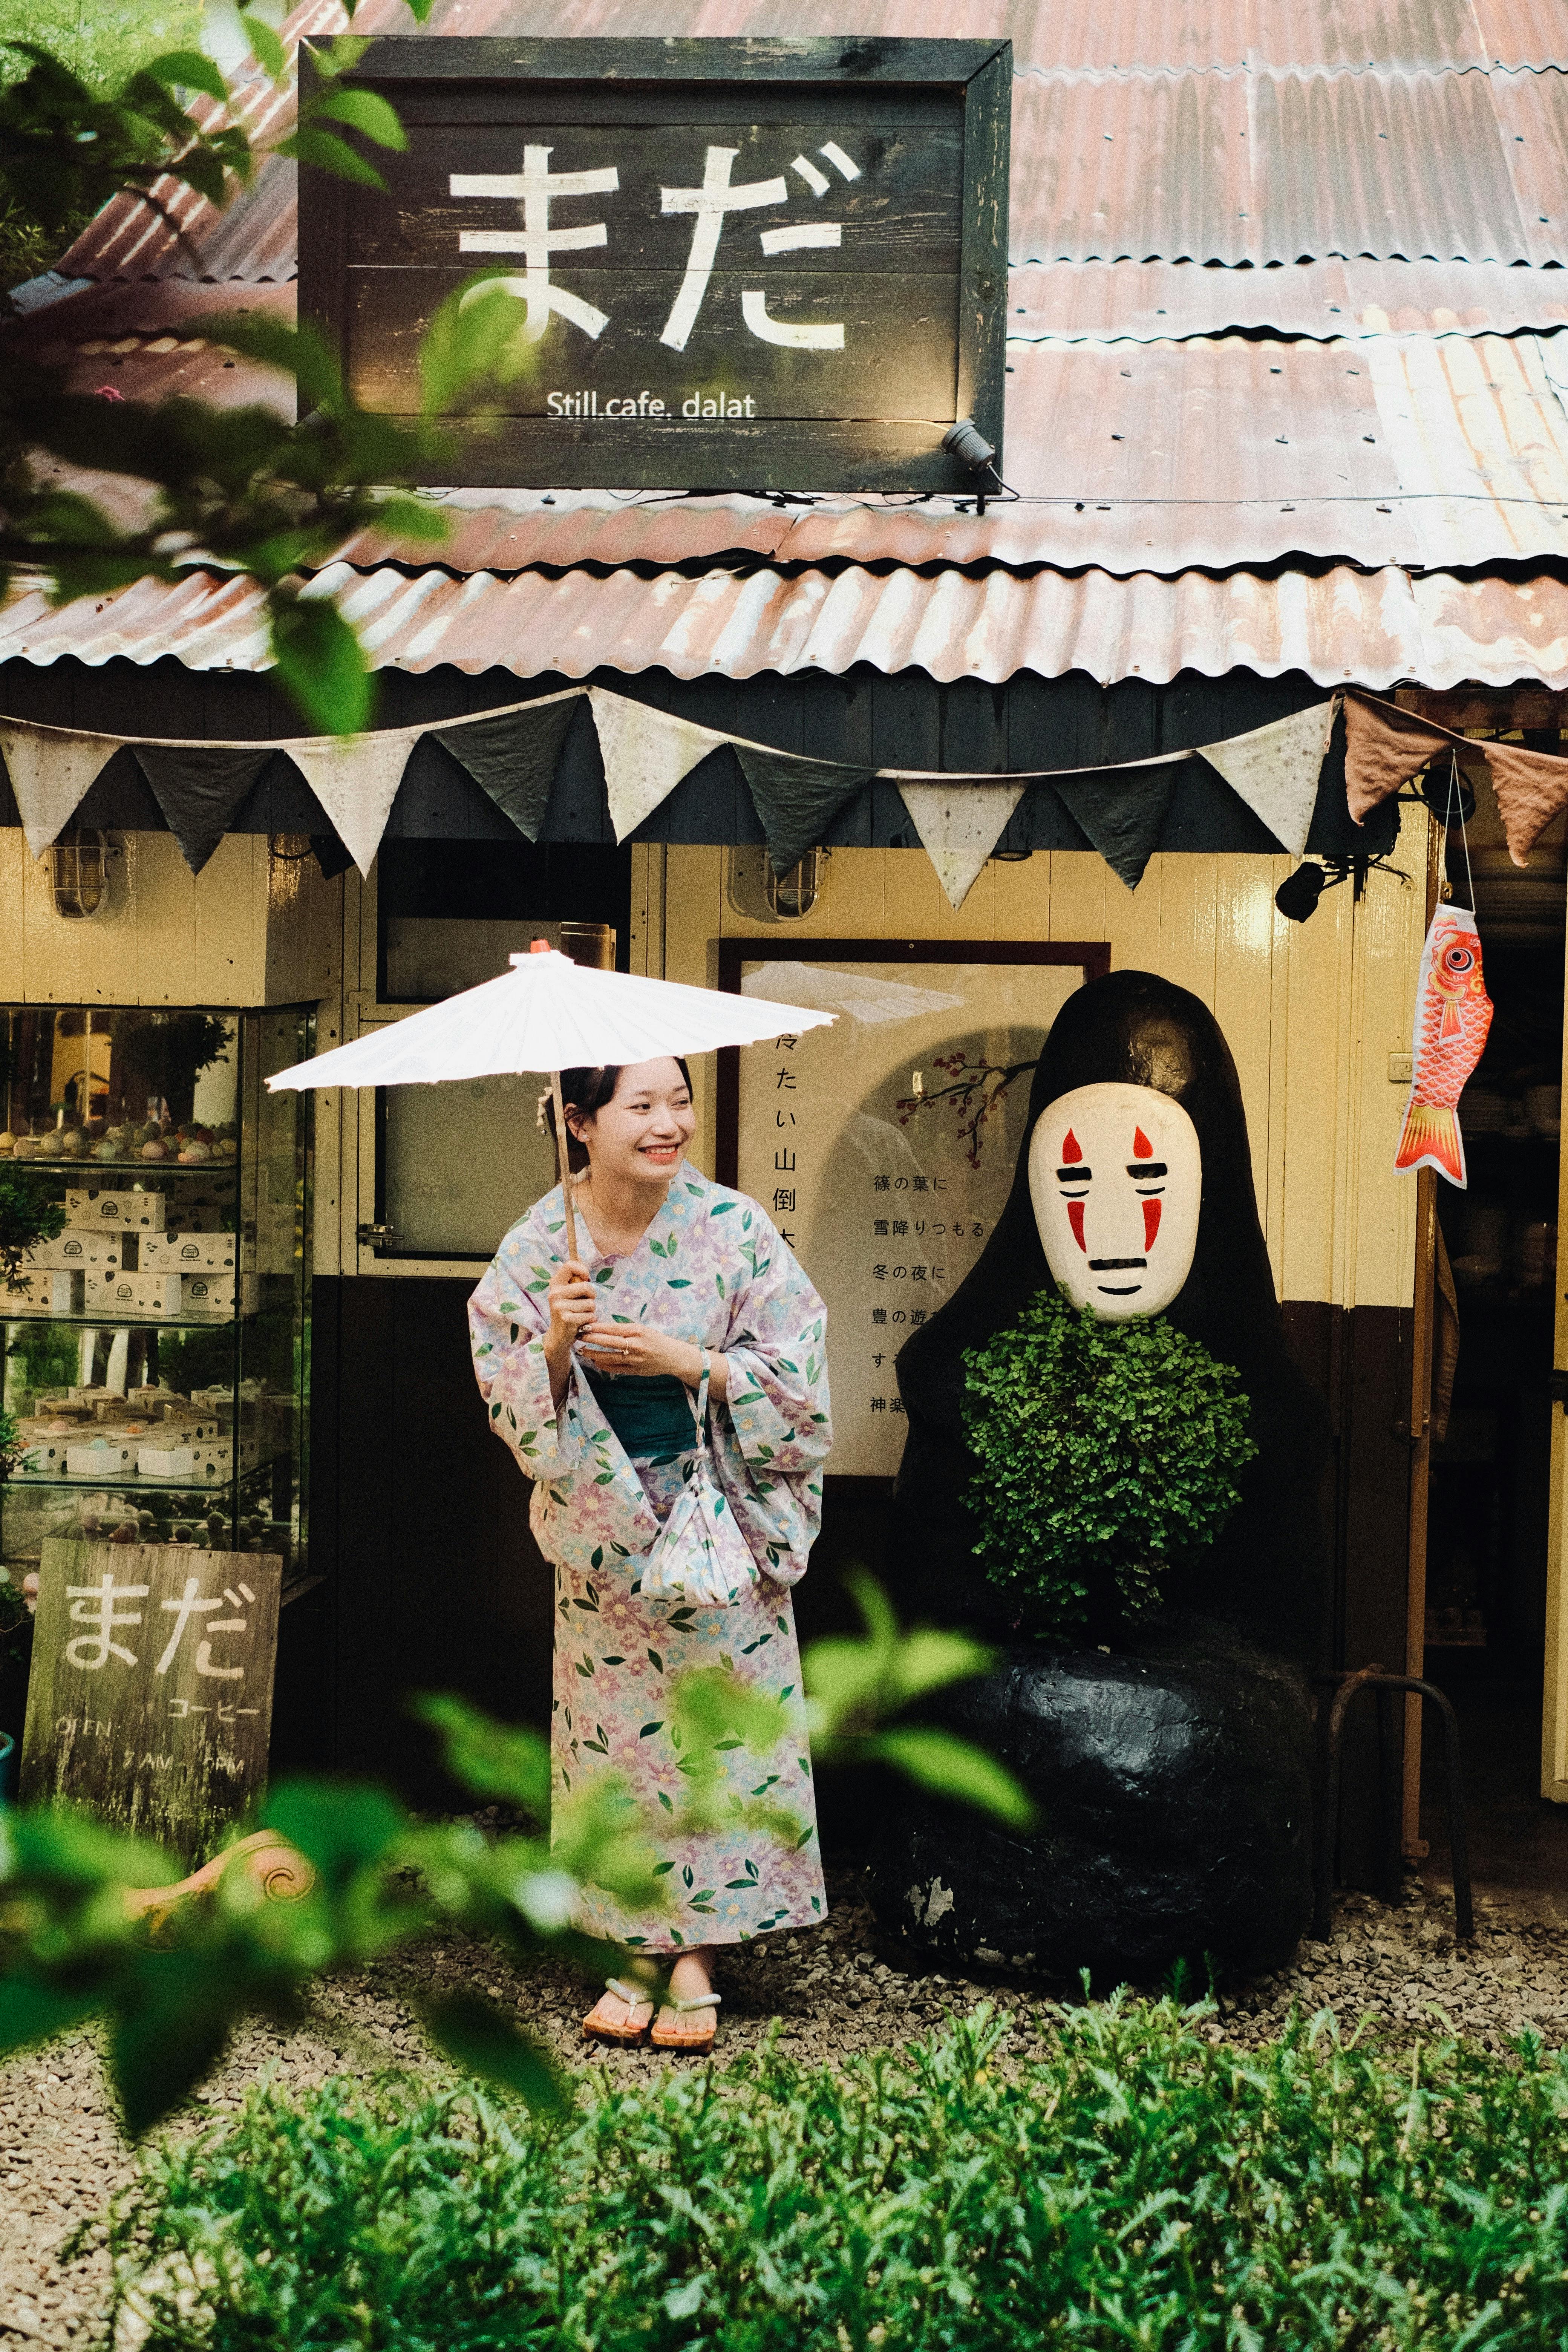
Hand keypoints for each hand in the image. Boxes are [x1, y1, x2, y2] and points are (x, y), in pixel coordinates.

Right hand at [545, 1258, 595, 1353]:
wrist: (558, 1337)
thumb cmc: (567, 1312)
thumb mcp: (567, 1294)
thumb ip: (574, 1281)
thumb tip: (582, 1259)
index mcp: (555, 1284)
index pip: (569, 1265)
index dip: (582, 1270)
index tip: (585, 1279)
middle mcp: (555, 1294)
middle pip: (586, 1286)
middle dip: (591, 1296)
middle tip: (585, 1303)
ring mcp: (559, 1307)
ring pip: (590, 1303)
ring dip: (590, 1311)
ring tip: (580, 1315)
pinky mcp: (567, 1319)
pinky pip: (590, 1315)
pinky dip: (590, 1320)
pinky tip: (581, 1324)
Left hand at [577, 1322, 701, 1381]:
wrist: (673, 1357)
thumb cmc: (657, 1340)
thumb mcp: (643, 1329)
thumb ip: (626, 1329)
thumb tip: (603, 1328)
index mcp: (638, 1331)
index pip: (612, 1328)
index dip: (596, 1327)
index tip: (584, 1325)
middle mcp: (636, 1345)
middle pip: (608, 1341)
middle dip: (591, 1339)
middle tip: (578, 1336)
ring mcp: (635, 1359)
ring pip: (609, 1357)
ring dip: (594, 1353)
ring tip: (582, 1350)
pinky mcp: (634, 1371)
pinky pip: (615, 1369)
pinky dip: (603, 1365)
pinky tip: (595, 1361)